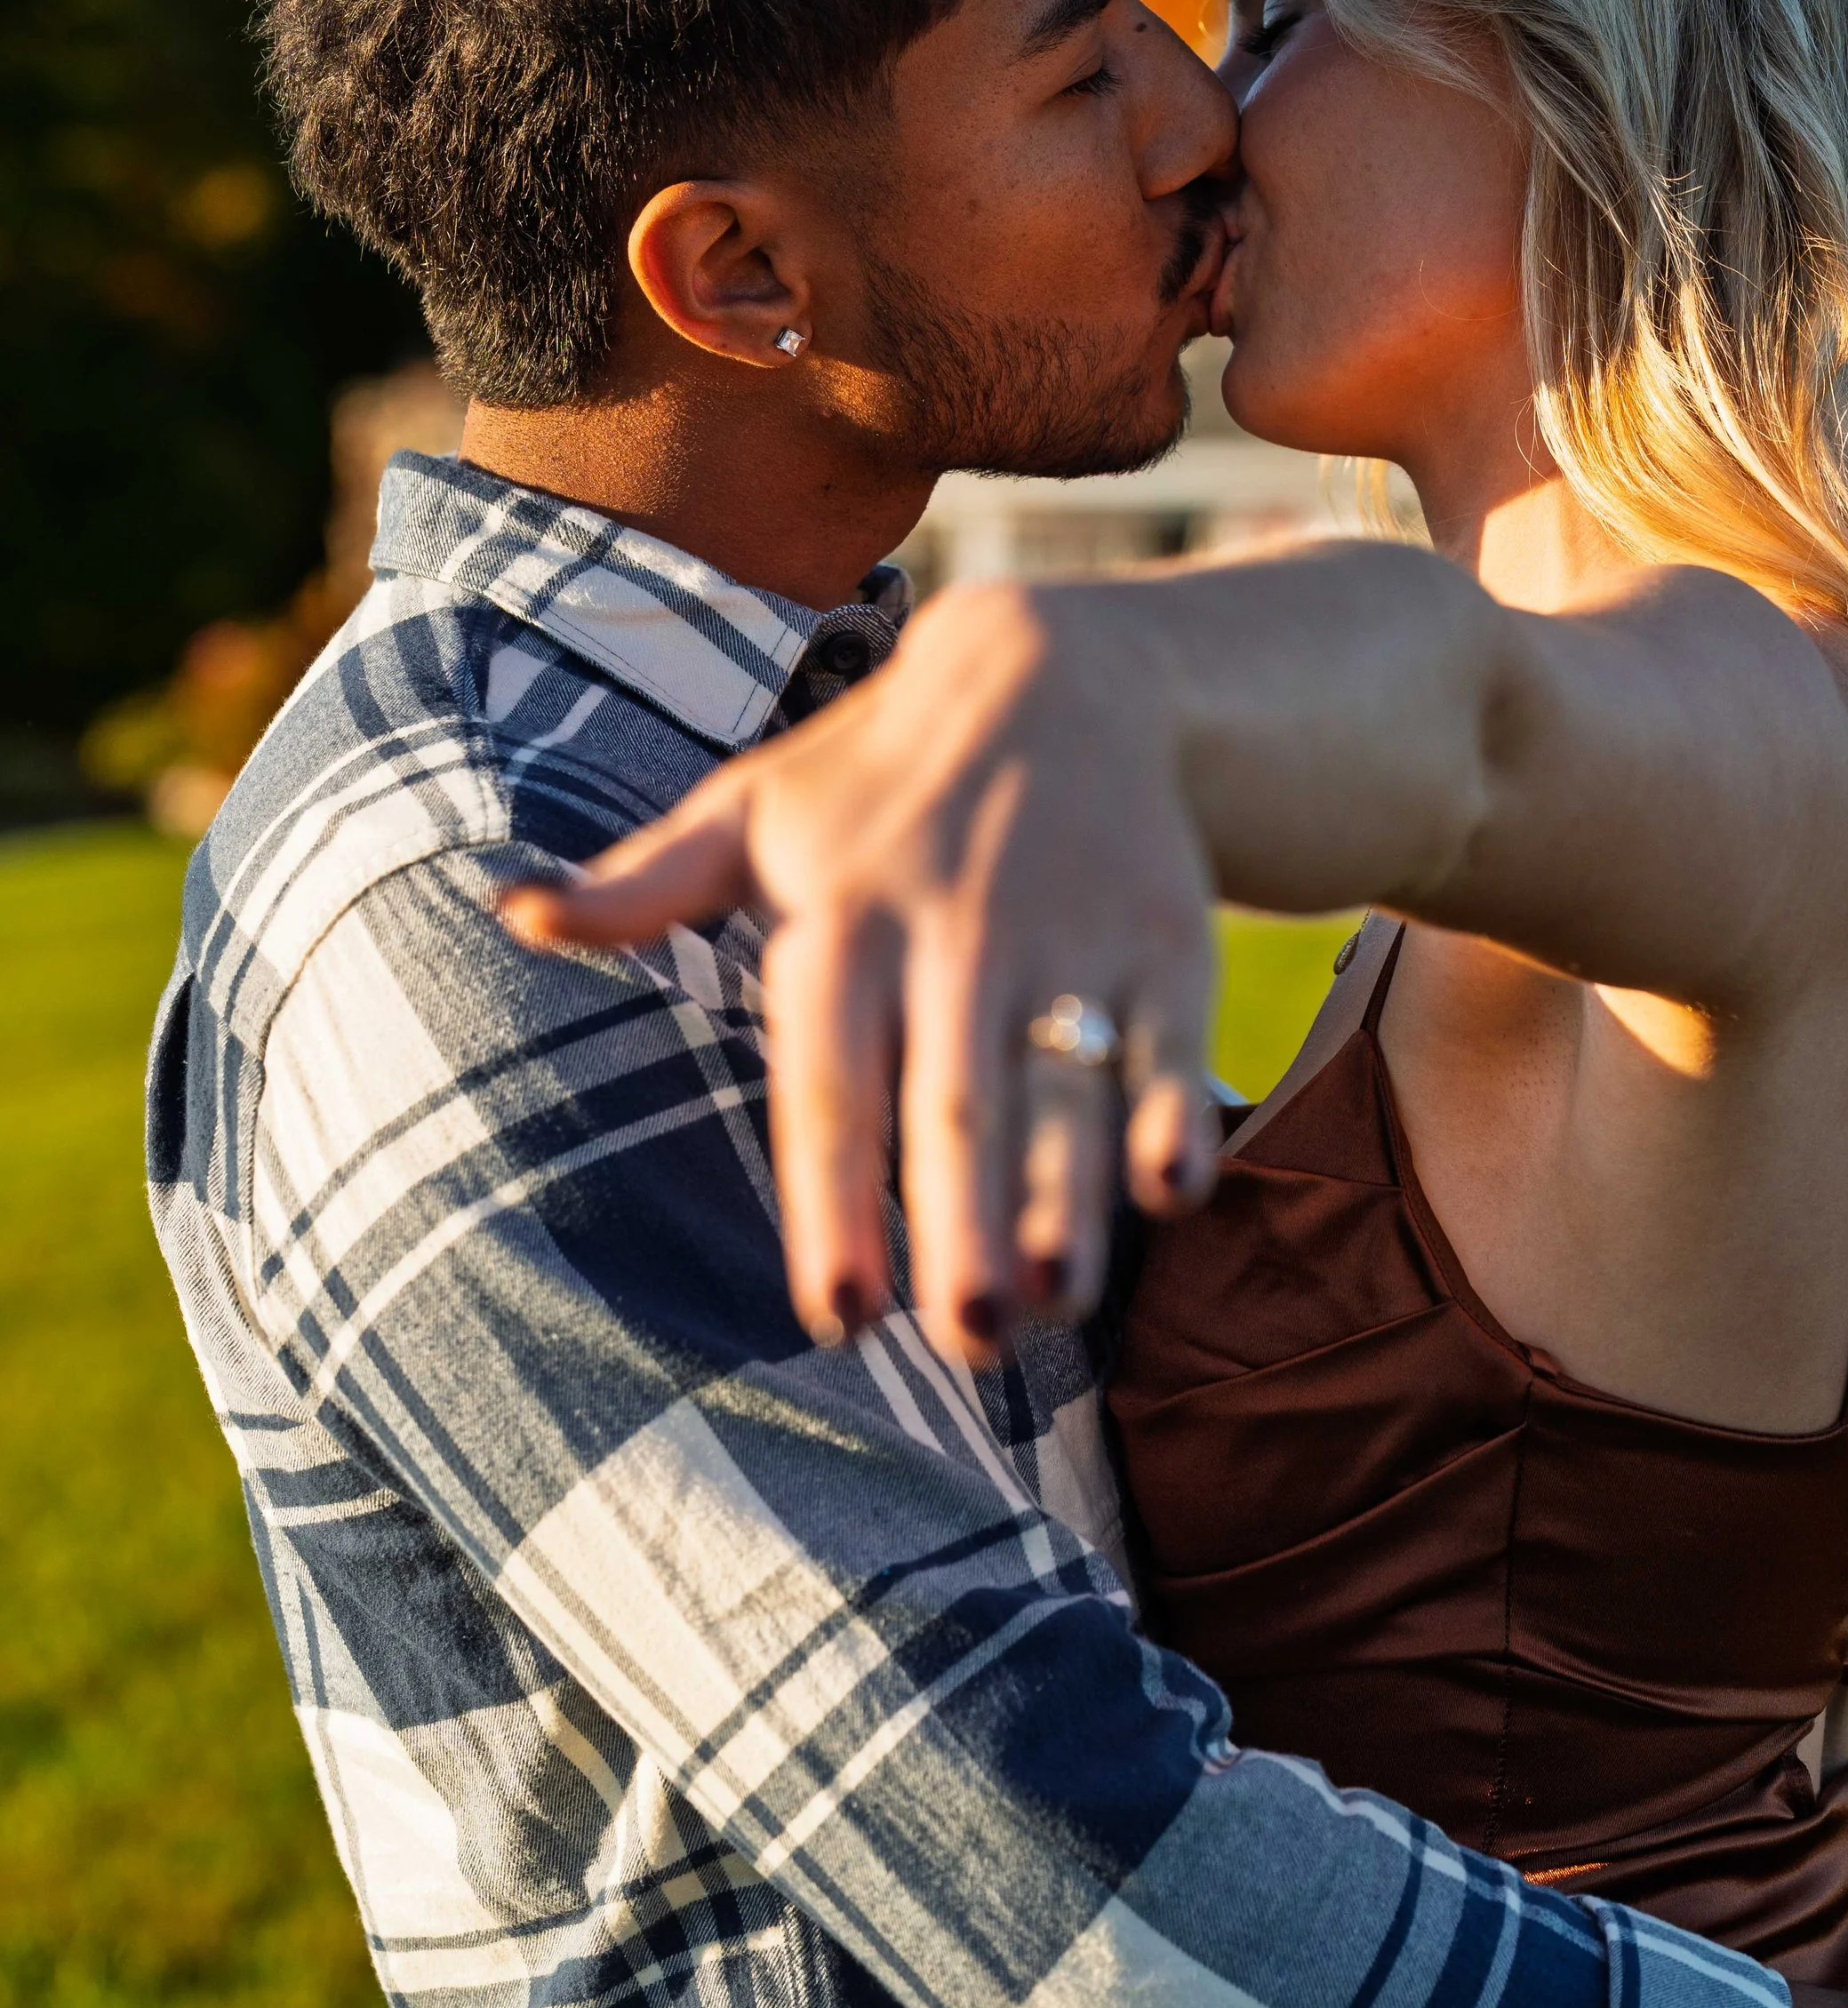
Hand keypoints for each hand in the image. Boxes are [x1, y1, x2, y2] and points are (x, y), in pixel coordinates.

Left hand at [502, 579, 1224, 1359]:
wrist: (1066, 668)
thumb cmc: (878, 775)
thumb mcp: (756, 807)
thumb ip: (644, 883)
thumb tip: (512, 911)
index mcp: (845, 919)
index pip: (831, 1082)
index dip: (834, 1203)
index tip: (837, 1319)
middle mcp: (958, 931)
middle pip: (956, 1100)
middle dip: (962, 1223)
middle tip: (964, 1339)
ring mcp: (1071, 934)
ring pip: (1065, 1086)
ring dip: (1066, 1198)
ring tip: (1054, 1303)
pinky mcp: (1169, 937)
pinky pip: (1171, 1040)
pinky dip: (1175, 1111)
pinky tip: (1168, 1195)